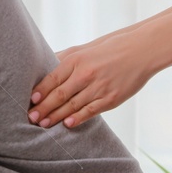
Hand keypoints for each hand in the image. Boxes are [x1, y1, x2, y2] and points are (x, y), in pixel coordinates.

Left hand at [28, 28, 153, 127]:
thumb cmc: (110, 48)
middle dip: (43, 108)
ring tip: (43, 124)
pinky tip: (67, 124)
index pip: (52, 79)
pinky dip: (78, 118)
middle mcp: (85, 74)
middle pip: (59, 95)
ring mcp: (99, 87)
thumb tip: (43, 64)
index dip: (40, 92)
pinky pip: (90, 111)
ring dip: (56, 116)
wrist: (141, 50)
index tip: (29, 102)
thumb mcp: (84, 48)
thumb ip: (64, 58)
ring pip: (72, 106)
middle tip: (31, 118)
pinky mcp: (111, 99)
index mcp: (76, 60)